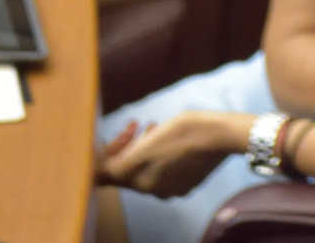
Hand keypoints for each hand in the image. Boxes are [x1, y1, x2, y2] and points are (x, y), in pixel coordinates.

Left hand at [97, 111, 247, 197]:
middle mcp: (153, 190)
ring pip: (146, 166)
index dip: (107, 152)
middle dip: (127, 146)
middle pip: (127, 169)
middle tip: (135, 124)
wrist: (221, 135)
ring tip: (155, 125)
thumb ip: (116, 165)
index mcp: (138, 182)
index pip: (108, 172)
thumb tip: (93, 178)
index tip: (114, 134)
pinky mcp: (188, 180)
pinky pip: (165, 168)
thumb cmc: (183, 133)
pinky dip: (161, 152)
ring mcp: (172, 187)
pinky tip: (170, 136)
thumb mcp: (145, 145)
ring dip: (144, 146)